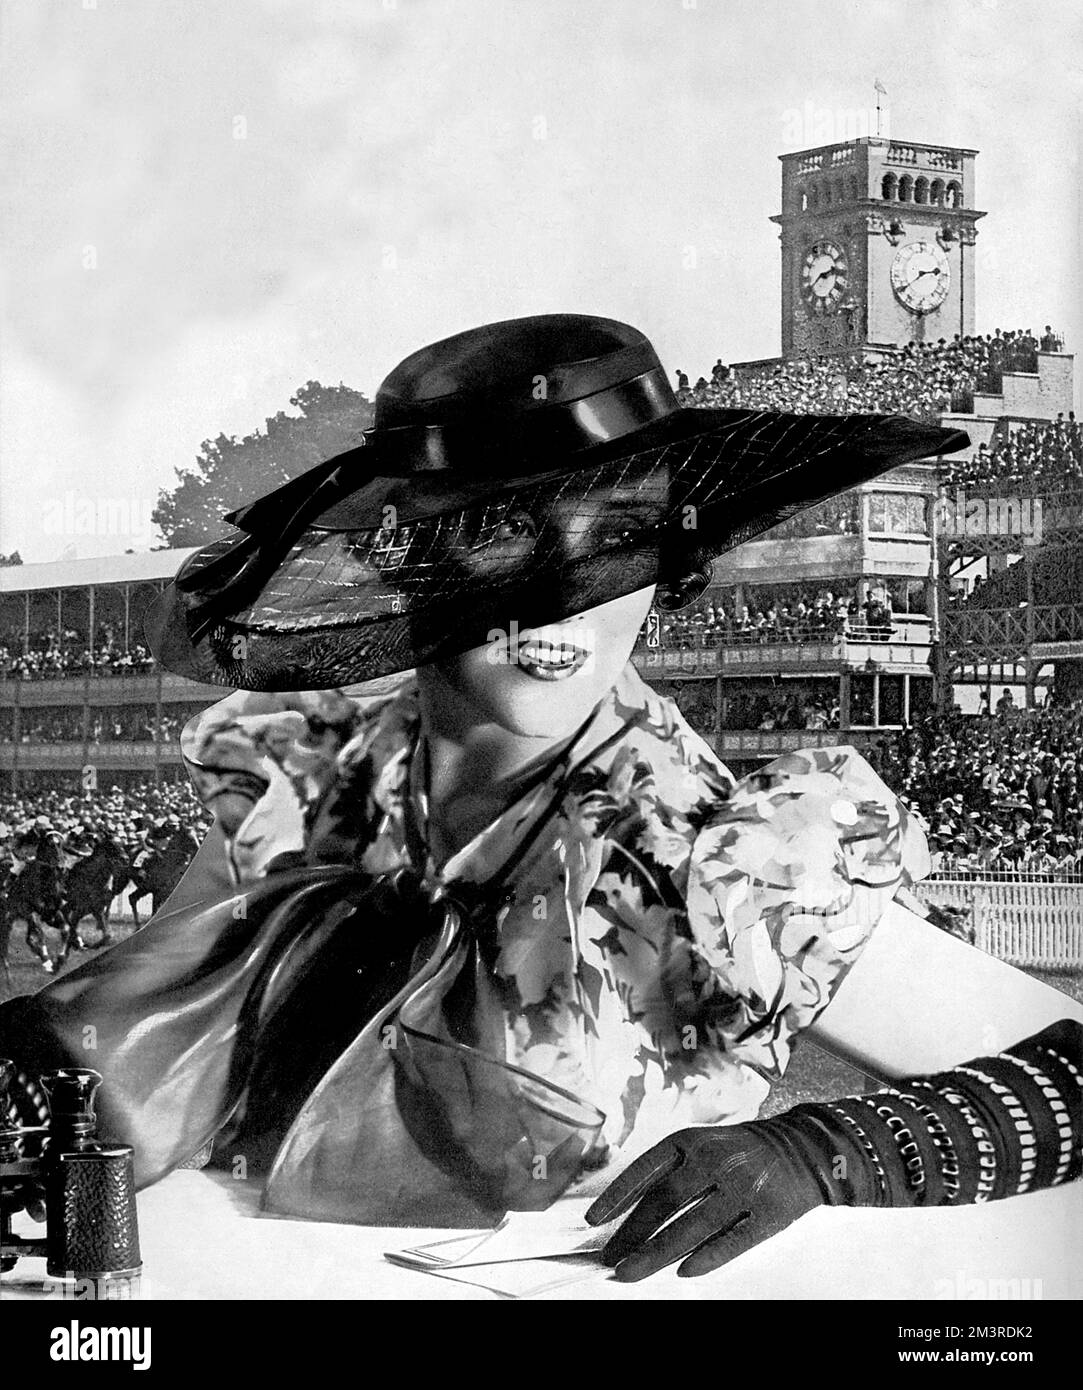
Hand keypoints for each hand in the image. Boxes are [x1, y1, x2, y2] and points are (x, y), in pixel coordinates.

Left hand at [584, 1123, 824, 1280]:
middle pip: (665, 1202)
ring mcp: (744, 1186)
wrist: (801, 1148)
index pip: (645, 1169)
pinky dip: (708, 1257)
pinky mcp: (770, 1212)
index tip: (592, 1221)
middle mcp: (716, 1160)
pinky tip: (684, 1272)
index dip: (617, 1195)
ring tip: (630, 1273)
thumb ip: (671, 1174)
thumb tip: (628, 1217)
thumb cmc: (739, 1152)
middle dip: (632, 1235)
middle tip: (608, 1261)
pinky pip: (734, 1241)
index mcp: (692, 1141)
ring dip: (657, 1253)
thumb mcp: (703, 1146)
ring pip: (692, 1226)